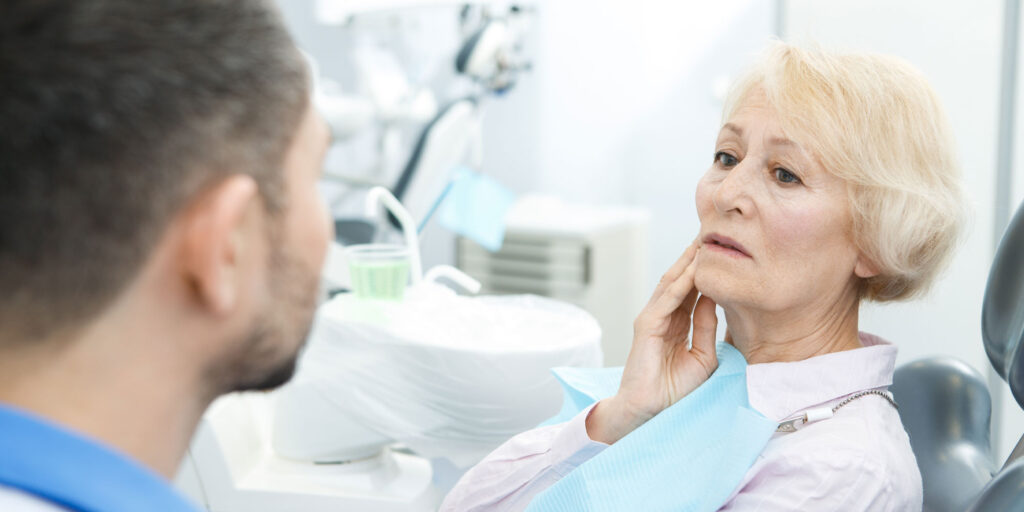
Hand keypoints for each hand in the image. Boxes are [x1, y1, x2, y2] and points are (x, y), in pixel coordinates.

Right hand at [586, 240, 718, 443]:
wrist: (651, 411)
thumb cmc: (675, 390)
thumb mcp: (703, 355)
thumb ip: (707, 327)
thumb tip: (715, 298)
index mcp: (676, 323)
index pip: (691, 290)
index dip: (705, 270)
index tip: (722, 251)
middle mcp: (663, 317)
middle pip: (680, 280)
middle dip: (694, 258)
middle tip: (712, 234)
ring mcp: (652, 319)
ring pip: (672, 284)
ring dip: (687, 263)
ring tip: (702, 241)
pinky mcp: (646, 326)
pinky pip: (667, 300)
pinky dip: (680, 284)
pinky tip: (693, 269)